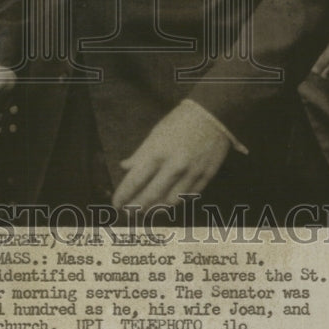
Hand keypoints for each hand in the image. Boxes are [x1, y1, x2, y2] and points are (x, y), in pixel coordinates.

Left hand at [111, 101, 230, 211]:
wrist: (212, 116)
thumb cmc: (179, 122)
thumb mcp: (155, 134)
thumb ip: (140, 154)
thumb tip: (125, 167)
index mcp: (156, 153)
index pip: (135, 181)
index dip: (124, 195)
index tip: (117, 203)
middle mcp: (173, 167)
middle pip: (151, 196)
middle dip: (137, 207)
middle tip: (128, 212)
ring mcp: (191, 174)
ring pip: (170, 202)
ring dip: (156, 209)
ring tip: (146, 211)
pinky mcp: (205, 177)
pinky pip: (188, 197)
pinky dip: (176, 201)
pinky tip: (167, 202)